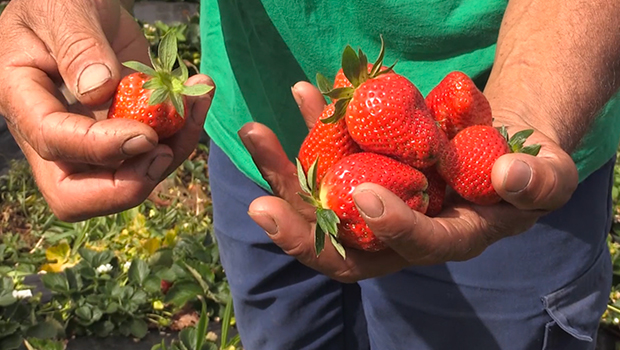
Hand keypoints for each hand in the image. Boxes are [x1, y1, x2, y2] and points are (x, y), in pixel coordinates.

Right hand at [0, 0, 213, 220]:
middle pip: (75, 196)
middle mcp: (51, 132)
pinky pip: (151, 154)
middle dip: (126, 187)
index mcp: (22, 99)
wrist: (82, 7)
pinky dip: (181, 135)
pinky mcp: (121, 135)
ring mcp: (88, 141)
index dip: (101, 148)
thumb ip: (77, 45)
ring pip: (123, 181)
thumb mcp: (63, 9)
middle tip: (165, 151)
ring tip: (197, 103)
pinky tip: (199, 98)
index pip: (53, 143)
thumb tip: (98, 91)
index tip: (146, 133)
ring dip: (170, 155)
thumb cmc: (61, 0)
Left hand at [239, 81, 577, 282]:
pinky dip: (314, 126)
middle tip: (260, 205)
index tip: (369, 194)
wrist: (502, 148)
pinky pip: (332, 154)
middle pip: (343, 243)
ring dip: (284, 172)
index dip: (392, 228)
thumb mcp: (547, 176)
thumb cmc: (527, 172)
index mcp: (445, 238)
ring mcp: (376, 198)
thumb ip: (536, 181)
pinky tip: (303, 92)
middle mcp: (399, 228)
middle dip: (299, 230)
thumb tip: (510, 173)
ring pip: (322, 200)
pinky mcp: (365, 168)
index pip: (412, 248)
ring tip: (255, 133)